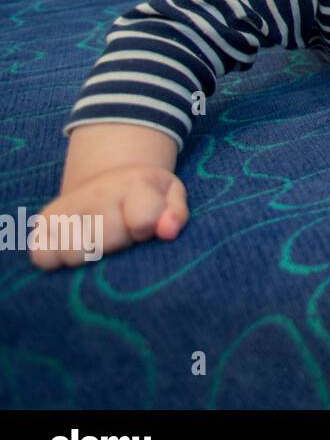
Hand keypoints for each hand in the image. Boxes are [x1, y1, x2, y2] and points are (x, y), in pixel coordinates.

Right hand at [29, 166, 188, 269]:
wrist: (112, 180)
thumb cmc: (148, 196)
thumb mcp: (171, 196)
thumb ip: (176, 214)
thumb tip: (167, 232)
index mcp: (134, 185)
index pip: (141, 220)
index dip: (144, 230)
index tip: (143, 228)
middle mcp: (97, 194)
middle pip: (106, 242)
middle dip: (117, 245)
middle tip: (121, 234)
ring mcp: (67, 207)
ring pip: (74, 254)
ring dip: (89, 256)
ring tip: (100, 241)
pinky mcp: (43, 223)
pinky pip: (42, 257)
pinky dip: (56, 260)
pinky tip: (75, 247)